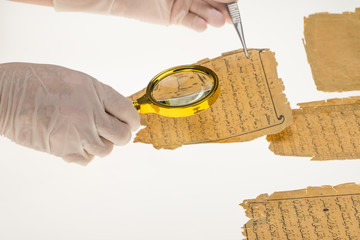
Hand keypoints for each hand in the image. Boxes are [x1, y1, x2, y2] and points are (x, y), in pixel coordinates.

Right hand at [0, 63, 139, 164]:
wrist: (5, 95)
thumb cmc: (35, 83)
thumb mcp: (74, 80)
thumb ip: (97, 96)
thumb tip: (115, 113)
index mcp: (94, 91)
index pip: (127, 111)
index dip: (132, 121)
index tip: (132, 125)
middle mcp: (89, 112)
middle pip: (122, 135)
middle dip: (120, 136)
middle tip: (111, 134)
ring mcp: (78, 132)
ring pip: (106, 150)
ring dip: (99, 145)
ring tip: (85, 136)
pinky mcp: (64, 149)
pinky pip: (87, 159)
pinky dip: (83, 155)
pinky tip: (73, 144)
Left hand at [53, 0, 233, 31]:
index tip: (235, 2)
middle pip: (214, 1)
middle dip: (225, 7)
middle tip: (232, 15)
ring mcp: (184, 5)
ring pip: (204, 12)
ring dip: (213, 17)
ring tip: (218, 21)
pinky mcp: (175, 17)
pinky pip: (190, 22)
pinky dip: (197, 25)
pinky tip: (203, 27)